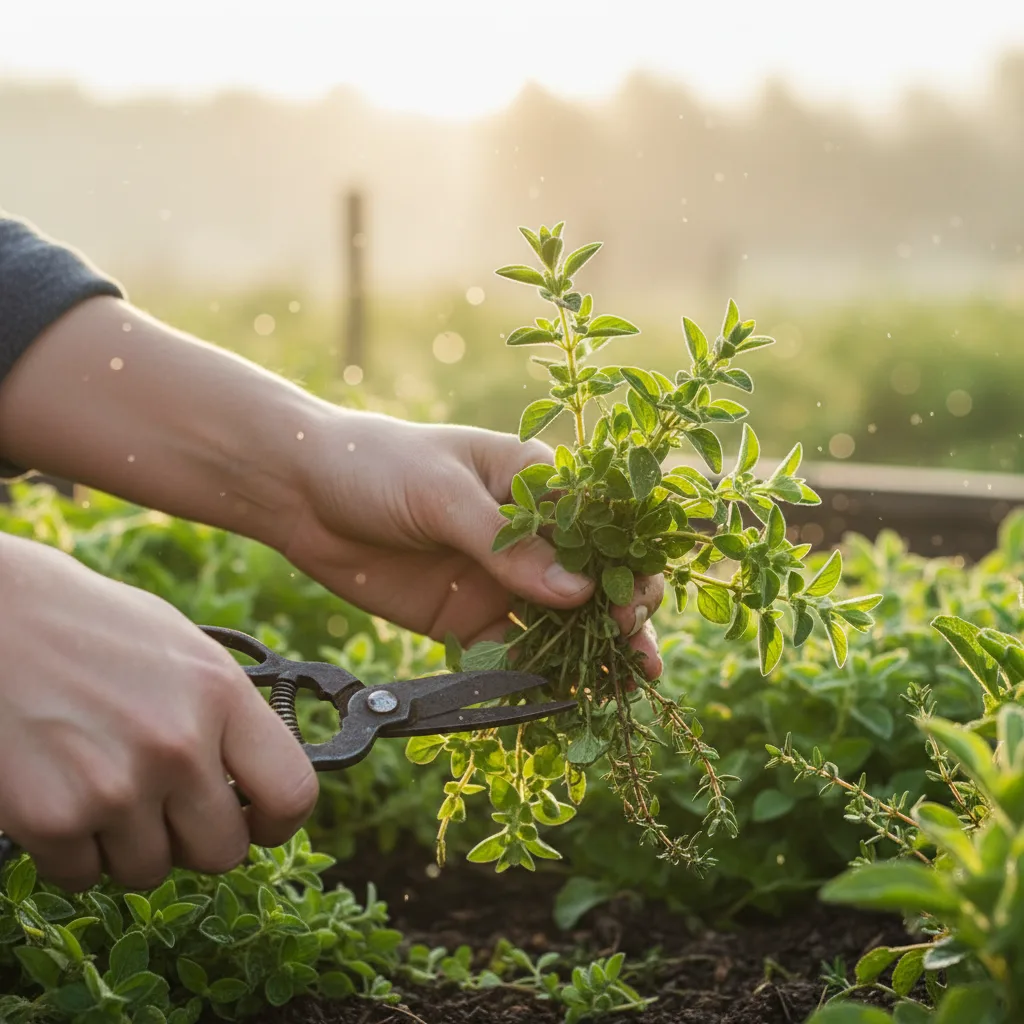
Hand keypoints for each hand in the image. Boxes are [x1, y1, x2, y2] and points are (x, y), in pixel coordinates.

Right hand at [0, 534, 317, 890]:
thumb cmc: (92, 626)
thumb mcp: (185, 650)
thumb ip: (225, 714)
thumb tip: (255, 778)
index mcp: (221, 695)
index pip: (292, 792)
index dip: (278, 823)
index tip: (259, 823)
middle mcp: (178, 745)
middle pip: (223, 853)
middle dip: (196, 840)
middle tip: (167, 809)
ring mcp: (116, 786)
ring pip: (149, 871)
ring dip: (129, 845)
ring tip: (103, 785)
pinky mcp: (52, 817)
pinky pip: (81, 874)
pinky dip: (71, 850)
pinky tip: (61, 794)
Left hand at [284, 411, 664, 677]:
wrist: (302, 496)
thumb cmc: (376, 465)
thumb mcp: (442, 493)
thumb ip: (506, 543)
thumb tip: (578, 592)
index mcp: (532, 482)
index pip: (599, 521)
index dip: (627, 560)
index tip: (635, 600)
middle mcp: (527, 533)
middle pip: (592, 576)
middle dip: (621, 611)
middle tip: (635, 651)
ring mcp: (499, 578)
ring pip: (562, 620)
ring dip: (593, 650)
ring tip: (623, 685)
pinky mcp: (469, 618)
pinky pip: (513, 650)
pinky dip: (539, 672)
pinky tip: (564, 694)